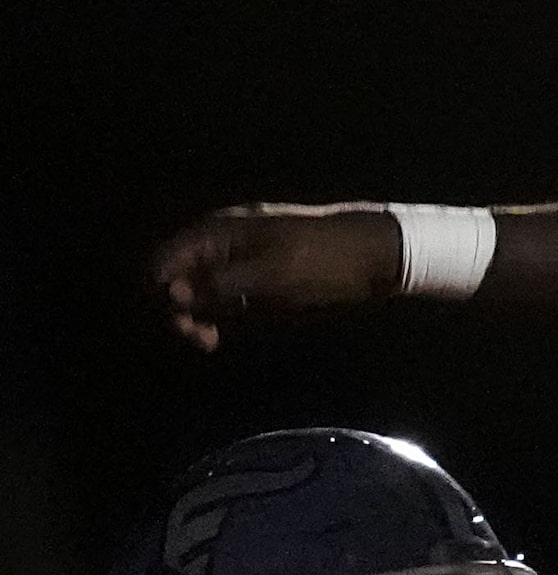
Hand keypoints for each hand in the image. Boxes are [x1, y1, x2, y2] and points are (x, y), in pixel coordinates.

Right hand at [153, 204, 401, 350]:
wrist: (377, 257)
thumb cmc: (323, 262)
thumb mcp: (270, 276)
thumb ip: (219, 285)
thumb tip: (171, 295)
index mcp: (218, 233)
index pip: (163, 262)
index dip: (163, 293)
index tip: (186, 322)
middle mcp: (222, 246)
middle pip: (177, 279)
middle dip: (180, 309)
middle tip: (205, 341)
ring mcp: (240, 263)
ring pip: (200, 293)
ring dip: (198, 317)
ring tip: (212, 341)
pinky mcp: (259, 282)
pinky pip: (225, 299)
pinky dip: (220, 316)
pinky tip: (222, 336)